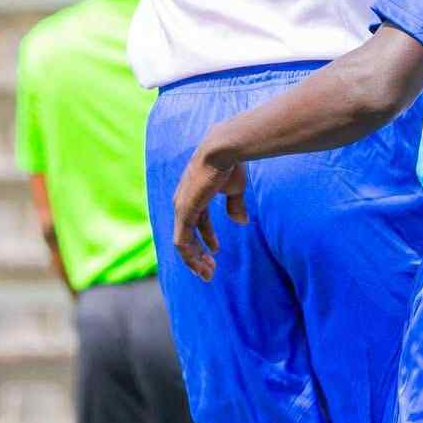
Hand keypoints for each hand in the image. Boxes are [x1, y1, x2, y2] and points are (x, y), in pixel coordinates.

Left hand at [174, 144, 248, 281]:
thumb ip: (234, 205)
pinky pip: (183, 242)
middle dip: (198, 255)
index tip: (216, 251)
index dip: (206, 238)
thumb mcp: (234, 188)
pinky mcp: (184, 213)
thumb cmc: (230, 164)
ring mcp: (181, 208)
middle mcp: (183, 203)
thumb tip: (240, 222)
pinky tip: (203, 265)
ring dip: (195, 261)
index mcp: (194, 195)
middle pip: (187, 235)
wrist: (223, 149)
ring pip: (183, 243)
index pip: (196, 222)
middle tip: (210, 270)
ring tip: (208, 274)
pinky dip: (191, 257)